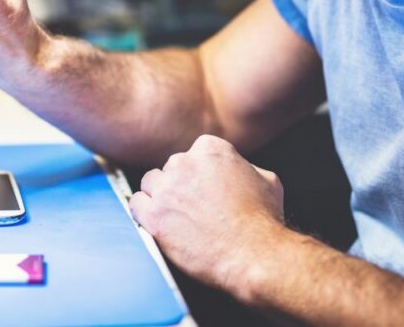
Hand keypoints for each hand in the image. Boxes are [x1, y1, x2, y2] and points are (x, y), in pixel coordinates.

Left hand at [130, 134, 286, 292]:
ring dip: (160, 196)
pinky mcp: (153, 215)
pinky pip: (135, 204)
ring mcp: (166, 189)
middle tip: (194, 206)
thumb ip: (247, 167)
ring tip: (175, 215)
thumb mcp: (267, 180)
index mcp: (210, 149)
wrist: (252, 254)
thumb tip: (241, 170)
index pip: (194, 153)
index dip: (199, 173)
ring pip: (151, 183)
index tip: (204, 188)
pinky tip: (157, 221)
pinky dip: (144, 212)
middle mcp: (184, 163)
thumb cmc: (262, 221)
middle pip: (172, 168)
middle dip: (180, 185)